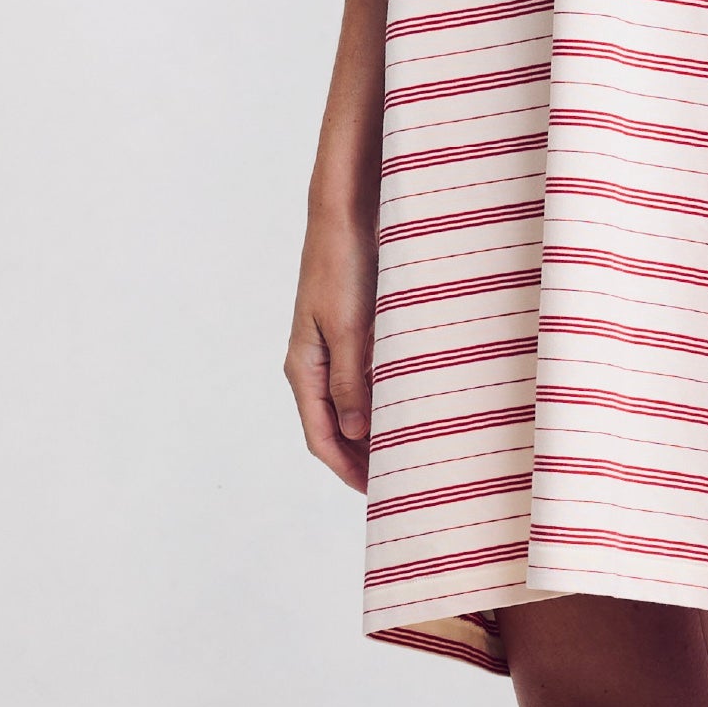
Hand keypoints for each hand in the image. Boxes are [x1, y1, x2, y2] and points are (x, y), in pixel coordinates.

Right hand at [285, 203, 377, 491]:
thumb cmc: (343, 264)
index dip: (347, 469)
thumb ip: (350, 380)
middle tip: (398, 481)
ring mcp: (327, 347)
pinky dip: (377, 401)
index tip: (378, 493)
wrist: (344, 213)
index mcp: (303, 366)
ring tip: (404, 452)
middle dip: (359, 458)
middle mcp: (311, 362)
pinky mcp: (347, 331)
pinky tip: (403, 406)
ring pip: (346, 405)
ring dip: (370, 431)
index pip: (319, 436)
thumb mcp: (349, 326)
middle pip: (331, 427)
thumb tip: (354, 432)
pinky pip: (358, 380)